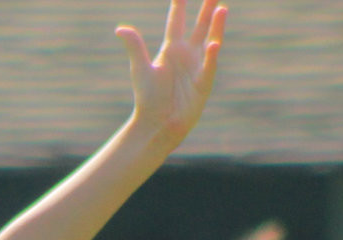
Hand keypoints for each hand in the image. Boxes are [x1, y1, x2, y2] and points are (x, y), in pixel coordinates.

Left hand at [118, 0, 225, 151]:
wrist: (157, 124)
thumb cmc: (148, 98)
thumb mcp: (140, 69)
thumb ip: (134, 47)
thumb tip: (120, 28)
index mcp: (170, 49)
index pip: (176, 21)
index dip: (180, 5)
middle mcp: (186, 54)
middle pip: (199, 26)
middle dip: (207, 8)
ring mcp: (197, 67)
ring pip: (209, 40)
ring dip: (216, 26)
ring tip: (222, 8)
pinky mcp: (203, 83)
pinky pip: (208, 66)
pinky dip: (211, 56)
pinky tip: (214, 44)